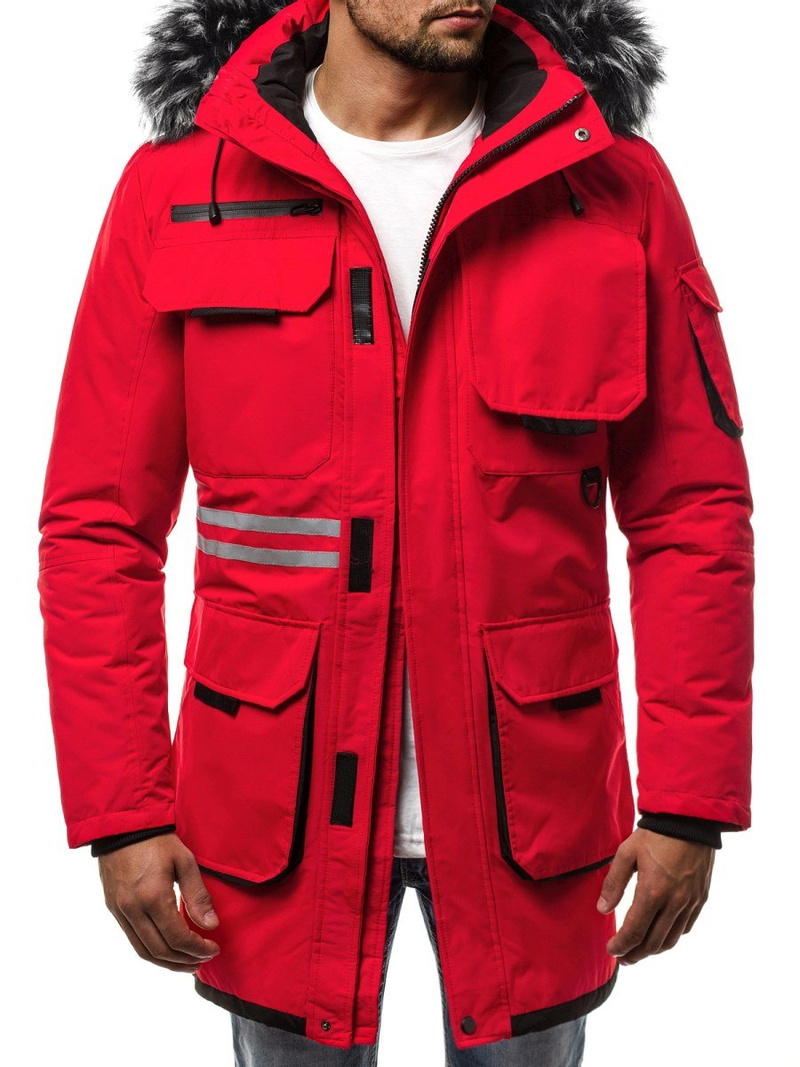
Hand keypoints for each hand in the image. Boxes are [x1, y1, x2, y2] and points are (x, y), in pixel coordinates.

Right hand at [99, 832, 219, 972]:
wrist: (122, 826)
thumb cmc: (157, 840)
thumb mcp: (184, 861)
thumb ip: (198, 895)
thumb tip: (211, 925)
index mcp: (153, 897)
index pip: (177, 938)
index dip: (198, 948)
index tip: (214, 950)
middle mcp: (133, 909)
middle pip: (160, 951)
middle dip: (184, 960)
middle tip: (203, 961)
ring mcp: (120, 911)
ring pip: (144, 951)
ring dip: (167, 963)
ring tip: (187, 963)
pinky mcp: (113, 909)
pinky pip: (133, 940)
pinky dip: (152, 950)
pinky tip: (167, 949)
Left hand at [597, 828, 713, 964]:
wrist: (689, 820)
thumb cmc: (655, 835)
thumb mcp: (627, 853)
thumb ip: (613, 883)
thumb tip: (602, 910)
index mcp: (653, 891)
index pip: (635, 931)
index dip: (621, 945)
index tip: (611, 950)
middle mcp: (674, 902)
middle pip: (653, 942)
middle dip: (635, 953)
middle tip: (622, 958)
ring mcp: (690, 902)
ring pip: (671, 939)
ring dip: (653, 950)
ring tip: (639, 952)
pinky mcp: (701, 899)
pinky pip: (685, 927)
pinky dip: (671, 936)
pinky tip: (660, 935)